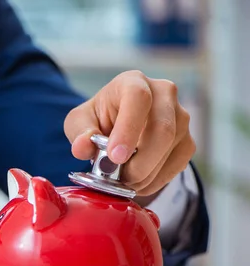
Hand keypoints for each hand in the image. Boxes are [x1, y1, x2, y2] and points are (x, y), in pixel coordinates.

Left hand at [64, 70, 195, 196]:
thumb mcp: (79, 123)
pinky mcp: (187, 140)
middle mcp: (163, 93)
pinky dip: (157, 180)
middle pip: (163, 128)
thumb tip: (83, 147)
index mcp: (132, 82)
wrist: (118, 128)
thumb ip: (79, 133)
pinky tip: (139, 183)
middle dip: (141, 162)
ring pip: (172, 148)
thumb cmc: (98, 120)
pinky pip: (178, 163)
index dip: (128, 129)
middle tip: (121, 179)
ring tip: (125, 182)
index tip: (115, 157)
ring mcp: (180, 116)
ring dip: (147, 174)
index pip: (138, 98)